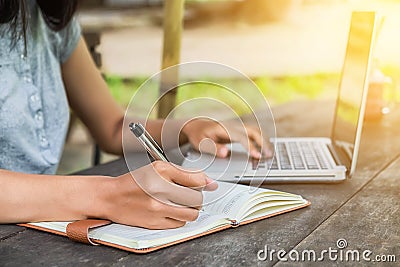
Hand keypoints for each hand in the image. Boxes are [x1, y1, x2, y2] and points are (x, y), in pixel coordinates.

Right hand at [101, 161, 216, 228]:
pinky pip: (179, 223)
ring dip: (191, 210)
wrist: (111, 197)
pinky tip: (171, 211)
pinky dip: (179, 218)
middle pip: (197, 198)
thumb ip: (185, 174)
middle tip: (188, 194)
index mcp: (162, 172)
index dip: (203, 183)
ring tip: (181, 204)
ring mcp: (158, 209)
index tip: (203, 185)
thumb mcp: (159, 168)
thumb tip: (210, 183)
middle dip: (197, 197)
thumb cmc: (135, 181)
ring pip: (191, 214)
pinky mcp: (155, 223)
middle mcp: (160, 190)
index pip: (197, 179)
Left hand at [181, 119, 272, 158]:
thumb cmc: (198, 135)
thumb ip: (213, 148)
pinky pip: (253, 133)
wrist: (196, 125)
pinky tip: (265, 149)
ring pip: (256, 131)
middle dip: (263, 142)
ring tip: (270, 153)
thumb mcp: (200, 143)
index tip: (257, 156)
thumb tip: (226, 153)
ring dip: (265, 140)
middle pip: (253, 131)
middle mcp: (233, 126)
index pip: (242, 136)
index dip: (251, 146)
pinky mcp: (239, 131)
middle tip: (269, 155)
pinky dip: (262, 140)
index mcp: (224, 129)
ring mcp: (237, 127)